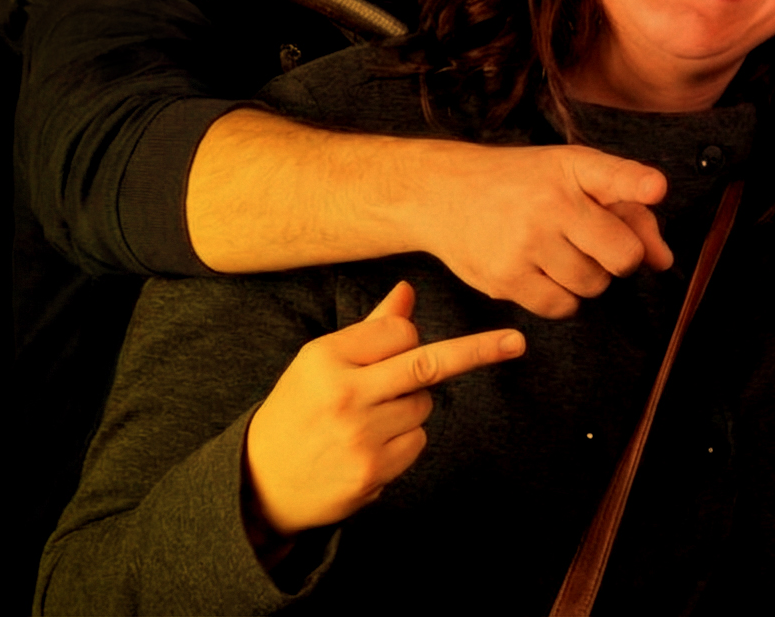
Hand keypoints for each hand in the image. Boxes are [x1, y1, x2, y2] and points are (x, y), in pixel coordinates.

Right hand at [243, 281, 525, 537]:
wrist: (258, 484)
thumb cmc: (298, 411)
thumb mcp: (321, 363)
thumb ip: (371, 330)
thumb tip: (408, 290)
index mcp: (326, 358)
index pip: (401, 333)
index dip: (407, 339)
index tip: (405, 345)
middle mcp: (343, 394)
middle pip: (427, 363)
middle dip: (478, 351)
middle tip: (517, 342)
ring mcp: (359, 436)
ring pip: (424, 406)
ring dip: (410, 409)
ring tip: (366, 422)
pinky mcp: (372, 472)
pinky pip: (418, 442)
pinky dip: (404, 442)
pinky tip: (368, 449)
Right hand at [414, 143, 671, 318]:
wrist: (445, 193)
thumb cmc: (523, 184)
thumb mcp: (575, 175)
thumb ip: (629, 210)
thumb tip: (663, 261)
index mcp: (570, 169)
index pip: (613, 176)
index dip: (638, 185)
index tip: (654, 190)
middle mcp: (548, 204)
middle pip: (621, 256)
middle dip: (619, 257)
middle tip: (595, 244)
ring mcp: (524, 244)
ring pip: (593, 286)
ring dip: (589, 278)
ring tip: (562, 254)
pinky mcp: (503, 278)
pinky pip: (560, 307)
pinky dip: (563, 298)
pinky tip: (544, 273)